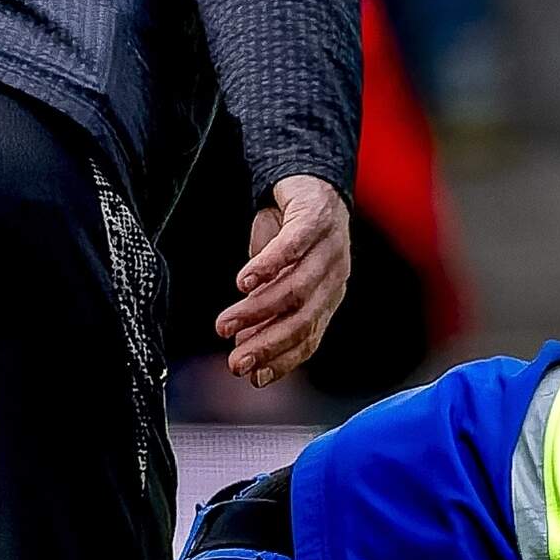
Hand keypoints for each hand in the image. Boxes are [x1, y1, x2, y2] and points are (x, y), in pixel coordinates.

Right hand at [216, 175, 351, 386]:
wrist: (308, 182)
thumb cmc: (290, 238)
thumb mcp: (277, 280)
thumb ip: (266, 315)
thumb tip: (245, 356)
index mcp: (327, 298)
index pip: (308, 337)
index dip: (281, 359)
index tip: (252, 377)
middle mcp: (333, 278)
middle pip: (302, 318)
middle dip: (267, 343)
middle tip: (235, 361)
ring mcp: (329, 249)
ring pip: (296, 287)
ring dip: (258, 310)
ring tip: (226, 324)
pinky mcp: (316, 219)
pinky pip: (294, 246)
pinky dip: (269, 265)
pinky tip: (243, 280)